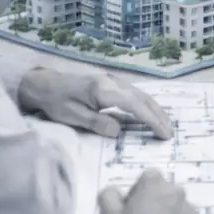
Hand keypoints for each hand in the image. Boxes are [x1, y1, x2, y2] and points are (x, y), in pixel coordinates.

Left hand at [19, 68, 172, 138]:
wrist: (44, 84)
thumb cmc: (56, 102)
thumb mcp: (72, 117)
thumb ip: (96, 123)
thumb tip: (119, 132)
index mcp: (103, 90)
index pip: (135, 105)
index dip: (151, 120)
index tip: (163, 134)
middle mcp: (112, 82)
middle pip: (143, 98)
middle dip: (159, 115)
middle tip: (169, 133)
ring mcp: (113, 80)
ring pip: (141, 94)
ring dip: (155, 109)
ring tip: (165, 125)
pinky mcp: (111, 82)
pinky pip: (134, 93)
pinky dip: (146, 104)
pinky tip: (150, 113)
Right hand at [97, 167, 204, 213]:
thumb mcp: (108, 212)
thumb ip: (110, 195)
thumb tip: (113, 191)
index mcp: (154, 182)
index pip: (149, 178)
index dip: (140, 190)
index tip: (133, 205)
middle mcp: (177, 191)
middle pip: (168, 192)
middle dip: (159, 202)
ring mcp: (191, 210)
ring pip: (182, 209)